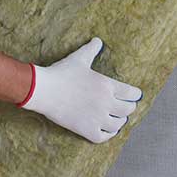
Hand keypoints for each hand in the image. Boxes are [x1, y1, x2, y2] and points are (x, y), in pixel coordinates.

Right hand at [19, 38, 142, 143]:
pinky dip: (108, 135)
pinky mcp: (86, 129)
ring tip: (116, 118)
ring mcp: (97, 118)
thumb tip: (98, 40)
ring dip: (119, 121)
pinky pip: (104, 137)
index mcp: (107, 85)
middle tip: (124, 106)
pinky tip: (106, 130)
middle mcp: (106, 103)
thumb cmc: (61, 72)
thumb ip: (91, 49)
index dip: (134, 94)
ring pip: (118, 125)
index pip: (132, 94)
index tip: (133, 95)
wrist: (42, 89)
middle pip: (128, 110)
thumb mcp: (78, 58)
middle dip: (128, 107)